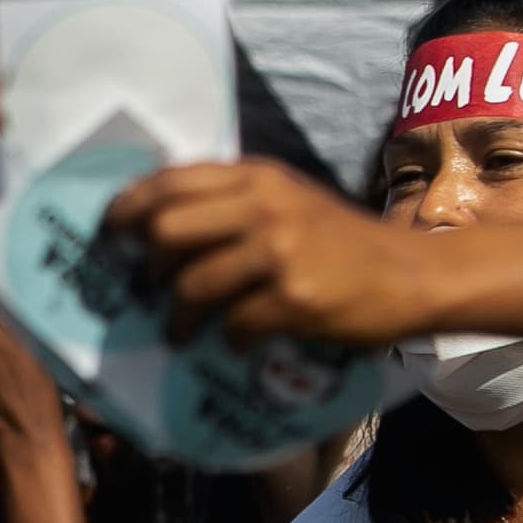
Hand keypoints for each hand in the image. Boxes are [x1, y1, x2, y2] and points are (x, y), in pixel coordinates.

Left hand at [107, 159, 432, 347]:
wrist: (412, 274)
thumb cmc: (339, 242)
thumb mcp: (287, 201)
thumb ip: (232, 203)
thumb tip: (155, 226)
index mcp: (256, 178)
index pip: (169, 181)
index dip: (126, 208)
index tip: (110, 234)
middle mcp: (265, 206)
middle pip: (166, 230)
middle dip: (147, 267)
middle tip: (147, 290)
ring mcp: (281, 250)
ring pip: (191, 283)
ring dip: (177, 317)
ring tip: (179, 332)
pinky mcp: (296, 297)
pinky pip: (234, 323)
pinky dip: (229, 340)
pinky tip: (237, 344)